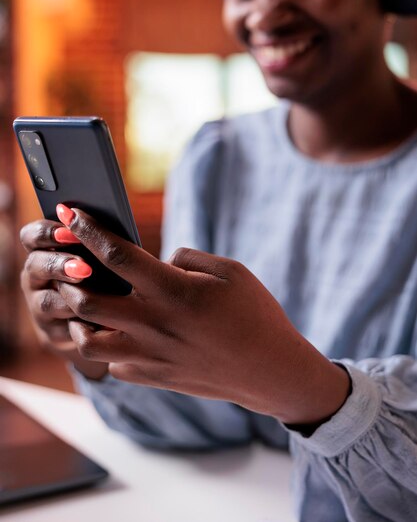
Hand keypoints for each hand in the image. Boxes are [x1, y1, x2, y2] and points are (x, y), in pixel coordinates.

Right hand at [19, 217, 107, 378]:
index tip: (69, 230)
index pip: (32, 236)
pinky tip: (104, 322)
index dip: (46, 232)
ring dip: (71, 298)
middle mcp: (36, 278)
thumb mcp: (99, 254)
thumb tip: (111, 227)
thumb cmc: (105, 273)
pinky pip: (64, 330)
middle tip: (85, 268)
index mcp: (42, 250)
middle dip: (60, 265)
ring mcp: (41, 308)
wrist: (107, 317)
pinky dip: (83, 325)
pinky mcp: (54, 334)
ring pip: (47, 302)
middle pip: (35, 266)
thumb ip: (97, 241)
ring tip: (95, 297)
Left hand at [56, 207, 349, 424]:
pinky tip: (123, 334)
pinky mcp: (154, 378)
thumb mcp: (230, 272)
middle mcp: (154, 325)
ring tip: (88, 304)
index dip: (89, 231)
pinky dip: (110, 347)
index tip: (71, 213)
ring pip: (88, 341)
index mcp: (174, 291)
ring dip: (80, 319)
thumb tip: (159, 260)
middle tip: (69, 265)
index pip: (116, 255)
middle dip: (68, 276)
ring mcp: (151, 356)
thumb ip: (187, 258)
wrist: (271, 371)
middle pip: (87, 300)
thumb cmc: (255, 315)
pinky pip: (113, 364)